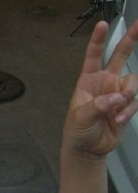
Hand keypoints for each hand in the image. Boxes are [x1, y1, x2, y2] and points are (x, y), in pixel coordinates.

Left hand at [63, 19, 137, 158]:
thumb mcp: (81, 118)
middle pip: (120, 56)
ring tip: (116, 111)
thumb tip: (115, 97)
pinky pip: (135, 101)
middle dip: (130, 40)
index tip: (102, 25)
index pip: (93, 57)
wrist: (88, 150)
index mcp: (88, 82)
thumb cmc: (77, 132)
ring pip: (132, 81)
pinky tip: (119, 119)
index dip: (97, 40)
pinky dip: (129, 110)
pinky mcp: (126, 105)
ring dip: (127, 95)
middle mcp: (104, 83)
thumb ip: (98, 106)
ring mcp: (116, 93)